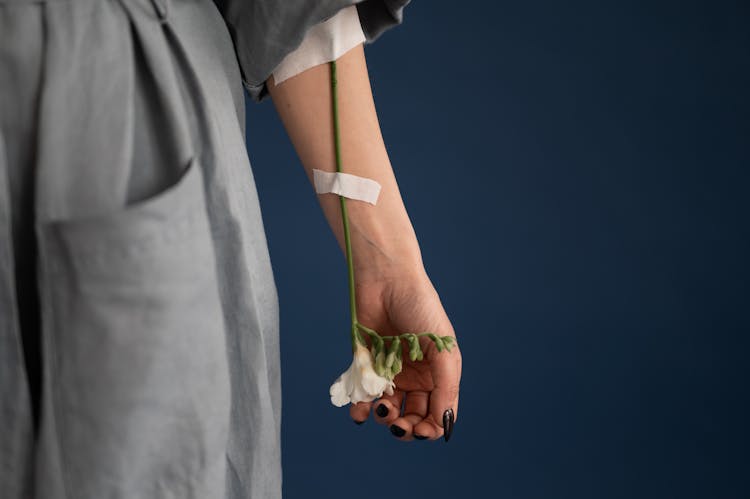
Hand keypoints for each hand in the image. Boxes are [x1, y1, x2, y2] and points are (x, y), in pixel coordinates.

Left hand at [349, 267, 461, 441]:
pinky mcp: (366, 365)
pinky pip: (363, 396)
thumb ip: (446, 387)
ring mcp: (389, 373)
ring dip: (384, 418)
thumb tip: (444, 424)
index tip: (421, 429)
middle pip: (412, 417)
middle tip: (397, 424)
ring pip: (387, 411)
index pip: (437, 413)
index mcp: (438, 374)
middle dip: (406, 427)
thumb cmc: (421, 308)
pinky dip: (360, 409)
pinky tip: (360, 412)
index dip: (431, 428)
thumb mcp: (443, 349)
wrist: (386, 280)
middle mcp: (415, 377)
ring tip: (380, 409)